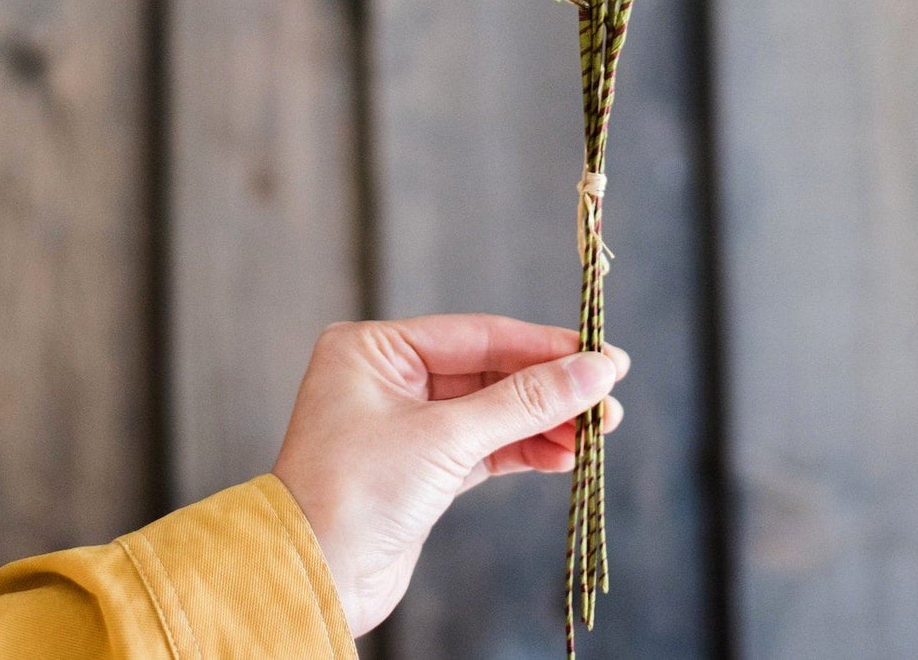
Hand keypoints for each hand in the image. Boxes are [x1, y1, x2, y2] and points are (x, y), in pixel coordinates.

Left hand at [272, 314, 626, 637]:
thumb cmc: (355, 495)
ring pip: (492, 411)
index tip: (601, 354)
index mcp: (374, 348)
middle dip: (550, 388)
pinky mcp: (420, 467)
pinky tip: (564, 455)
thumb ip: (525, 402)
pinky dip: (524, 451)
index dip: (544, 346)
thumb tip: (595, 370)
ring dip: (544, 422)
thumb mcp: (445, 438)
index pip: (478, 334)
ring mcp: (404, 423)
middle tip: (608, 396)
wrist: (309, 584)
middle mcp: (387, 378)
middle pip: (490, 371)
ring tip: (598, 430)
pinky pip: (484, 446)